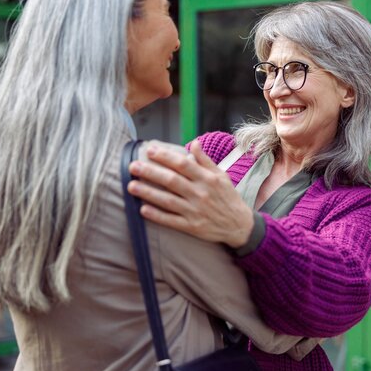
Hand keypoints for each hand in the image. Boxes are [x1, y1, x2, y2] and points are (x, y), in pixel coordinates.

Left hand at [128, 140, 254, 247]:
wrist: (239, 226)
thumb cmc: (228, 198)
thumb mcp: (221, 176)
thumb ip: (205, 161)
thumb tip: (194, 143)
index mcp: (207, 179)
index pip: (183, 164)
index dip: (165, 156)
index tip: (150, 150)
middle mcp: (201, 194)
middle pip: (171, 181)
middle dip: (151, 172)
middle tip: (132, 166)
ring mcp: (195, 211)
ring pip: (168, 201)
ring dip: (148, 193)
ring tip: (131, 186)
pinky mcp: (192, 227)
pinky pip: (171, 221)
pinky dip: (157, 215)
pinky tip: (143, 209)